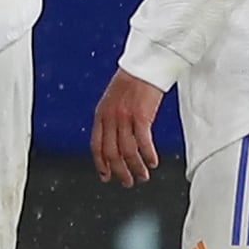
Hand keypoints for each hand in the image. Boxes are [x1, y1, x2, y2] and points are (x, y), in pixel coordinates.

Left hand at [91, 68, 163, 186]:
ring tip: (143, 176)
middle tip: (127, 182)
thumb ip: (111, 119)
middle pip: (111, 152)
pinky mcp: (141, 116)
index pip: (96, 146)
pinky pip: (143, 142)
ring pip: (127, 151)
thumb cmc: (132, 81)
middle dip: (119, 171)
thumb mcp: (113, 100)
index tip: (105, 176)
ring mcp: (125, 117)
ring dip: (136, 167)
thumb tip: (115, 139)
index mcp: (101, 114)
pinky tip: (153, 162)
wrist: (144, 65)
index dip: (100, 164)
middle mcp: (110, 117)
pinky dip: (148, 155)